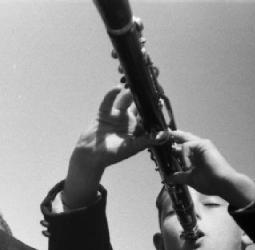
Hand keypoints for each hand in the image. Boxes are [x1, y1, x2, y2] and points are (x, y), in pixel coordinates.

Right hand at [63, 87, 154, 207]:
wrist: (89, 156)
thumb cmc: (111, 156)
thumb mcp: (131, 148)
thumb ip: (147, 140)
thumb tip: (165, 136)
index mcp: (137, 130)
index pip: (149, 118)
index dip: (155, 111)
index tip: (161, 103)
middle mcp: (128, 120)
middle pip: (138, 105)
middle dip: (143, 97)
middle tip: (150, 88)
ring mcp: (116, 115)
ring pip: (126, 101)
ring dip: (130, 93)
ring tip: (135, 86)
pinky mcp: (104, 112)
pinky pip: (108, 101)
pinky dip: (112, 94)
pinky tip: (117, 88)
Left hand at [166, 131, 254, 206]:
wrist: (223, 184)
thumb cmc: (211, 182)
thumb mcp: (189, 179)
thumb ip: (179, 176)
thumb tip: (168, 178)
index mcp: (194, 155)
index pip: (179, 146)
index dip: (169, 144)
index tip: (158, 142)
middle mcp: (198, 148)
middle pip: (181, 137)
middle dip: (168, 135)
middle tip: (158, 134)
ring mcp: (201, 145)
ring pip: (182, 139)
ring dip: (174, 146)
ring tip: (173, 154)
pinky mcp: (203, 145)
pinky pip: (186, 146)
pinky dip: (183, 156)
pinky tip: (188, 166)